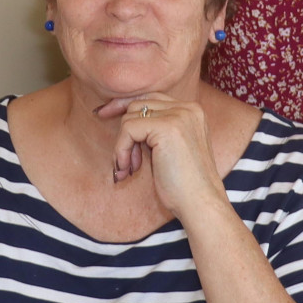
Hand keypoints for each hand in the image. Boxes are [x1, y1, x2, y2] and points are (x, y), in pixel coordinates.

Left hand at [94, 94, 226, 218]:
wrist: (200, 204)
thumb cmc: (184, 186)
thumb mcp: (170, 149)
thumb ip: (154, 130)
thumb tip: (121, 115)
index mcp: (191, 112)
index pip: (150, 98)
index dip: (123, 105)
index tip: (101, 114)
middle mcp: (188, 108)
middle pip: (137, 104)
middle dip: (123, 133)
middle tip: (123, 163)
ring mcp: (179, 115)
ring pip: (130, 117)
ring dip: (122, 147)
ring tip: (129, 170)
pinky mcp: (167, 127)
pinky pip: (128, 129)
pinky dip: (121, 150)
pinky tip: (128, 170)